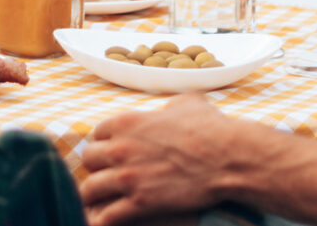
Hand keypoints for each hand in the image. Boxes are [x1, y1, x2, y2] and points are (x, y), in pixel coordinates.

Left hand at [79, 94, 251, 225]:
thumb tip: (170, 108)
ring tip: (97, 202)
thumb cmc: (211, 128)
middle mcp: (120, 148)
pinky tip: (101, 222)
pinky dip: (100, 220)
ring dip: (93, 195)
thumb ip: (167, 105)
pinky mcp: (140, 202)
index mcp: (127, 122)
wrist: (228, 158)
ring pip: (90, 189)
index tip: (114, 152)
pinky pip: (106, 216)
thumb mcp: (186, 103)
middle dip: (97, 167)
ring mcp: (128, 176)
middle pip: (88, 159)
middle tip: (108, 175)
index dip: (106, 143)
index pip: (98, 133)